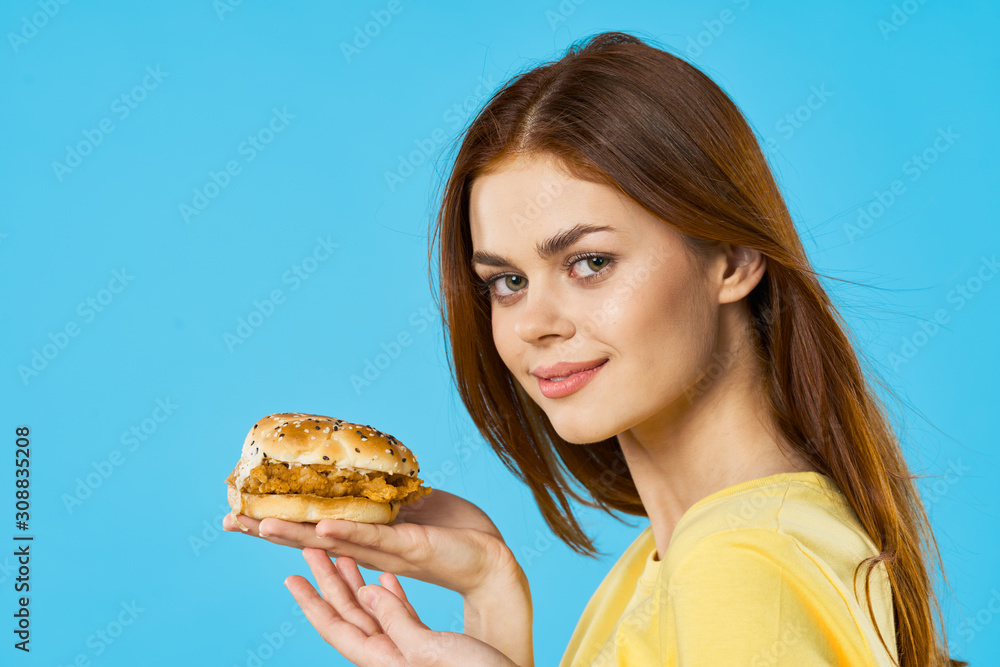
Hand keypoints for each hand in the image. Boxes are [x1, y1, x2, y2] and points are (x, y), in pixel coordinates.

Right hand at [223, 489, 522, 596]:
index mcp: (364, 538)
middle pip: (308, 540)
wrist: (490, 557)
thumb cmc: (451, 532)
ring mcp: (385, 551)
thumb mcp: (410, 504)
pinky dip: (347, 532)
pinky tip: (322, 528)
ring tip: (259, 526)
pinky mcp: (409, 547)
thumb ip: (384, 495)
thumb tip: (363, 468)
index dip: (276, 523)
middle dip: (268, 531)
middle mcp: (366, 549)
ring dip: (295, 534)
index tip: (240, 513)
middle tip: (229, 521)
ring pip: (332, 542)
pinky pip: (374, 538)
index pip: (311, 529)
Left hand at [286, 548, 518, 666]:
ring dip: (354, 580)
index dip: (312, 602)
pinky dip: (387, 590)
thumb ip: (393, 620)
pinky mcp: (427, 641)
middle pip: (348, 612)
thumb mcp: (427, 648)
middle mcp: (390, 652)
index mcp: (384, 658)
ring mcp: (408, 647)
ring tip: (339, 553)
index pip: (336, 627)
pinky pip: (397, 611)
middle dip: (327, 580)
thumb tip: (364, 593)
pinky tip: (383, 576)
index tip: (290, 577)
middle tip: (307, 549)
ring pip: (370, 608)